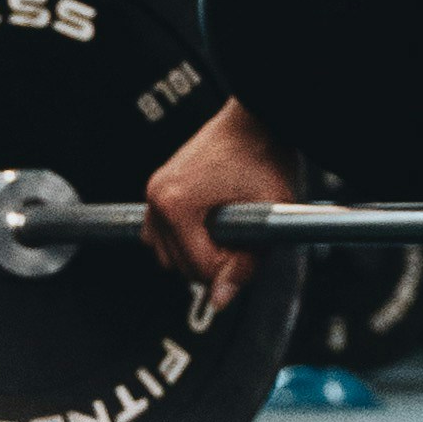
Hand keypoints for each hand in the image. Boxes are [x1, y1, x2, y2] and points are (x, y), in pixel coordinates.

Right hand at [143, 91, 300, 308]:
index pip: (200, 268)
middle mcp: (158, 199)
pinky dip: (185, 238)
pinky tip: (212, 225)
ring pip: (168, 253)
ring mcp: (155, 193)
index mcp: (176, 204)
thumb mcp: (267, 214)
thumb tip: (221, 301)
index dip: (233, 267)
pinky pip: (161, 233)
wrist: (257, 121)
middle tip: (246, 238)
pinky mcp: (159, 189)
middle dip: (216, 261)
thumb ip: (246, 263)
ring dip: (199, 252)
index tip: (253, 249)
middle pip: (181, 265)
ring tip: (231, 230)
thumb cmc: (265, 156)